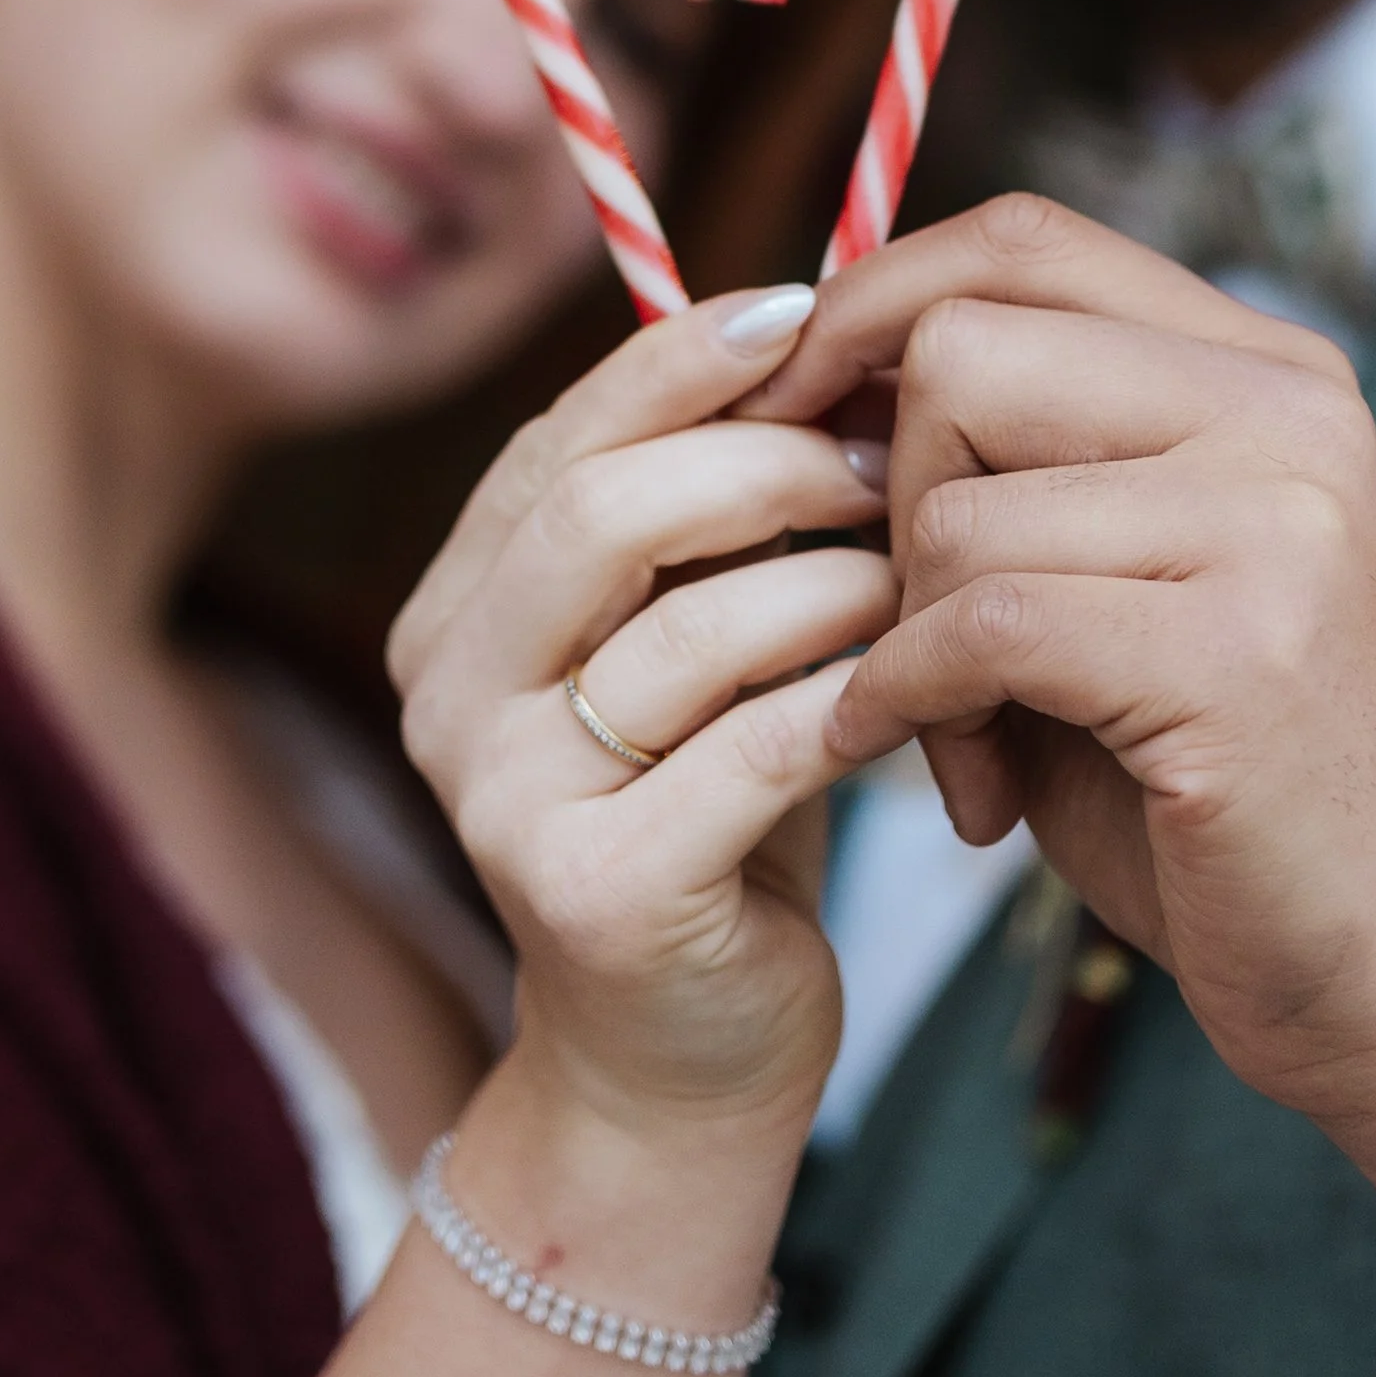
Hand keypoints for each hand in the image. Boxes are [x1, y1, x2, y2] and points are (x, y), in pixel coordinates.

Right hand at [391, 286, 896, 1146]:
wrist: (680, 1065)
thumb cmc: (713, 817)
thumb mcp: (689, 645)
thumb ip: (703, 511)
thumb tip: (807, 315)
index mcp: (455, 605)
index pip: (561, 436)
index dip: (687, 361)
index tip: (818, 310)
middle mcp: (444, 690)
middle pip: (603, 508)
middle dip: (771, 461)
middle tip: (894, 458)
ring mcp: (501, 798)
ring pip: (692, 627)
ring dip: (840, 582)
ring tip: (931, 573)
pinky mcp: (591, 893)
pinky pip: (754, 751)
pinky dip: (857, 700)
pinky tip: (923, 688)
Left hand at [754, 198, 1375, 1376]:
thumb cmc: (1221, 792)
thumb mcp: (1122, 581)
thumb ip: (1015, 464)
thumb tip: (803, 363)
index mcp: (1270, 373)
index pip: (1023, 238)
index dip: (873, 301)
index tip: (787, 410)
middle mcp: (1288, 414)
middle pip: (960, 347)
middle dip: (881, 495)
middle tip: (904, 634)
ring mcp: (1278, 522)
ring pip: (957, 501)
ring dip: (908, 639)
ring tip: (968, 746)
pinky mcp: (1238, 652)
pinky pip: (981, 622)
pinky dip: (917, 703)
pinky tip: (956, 787)